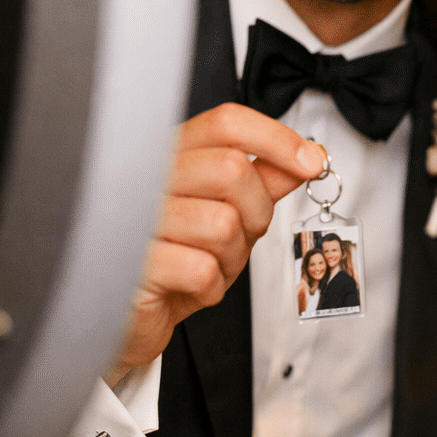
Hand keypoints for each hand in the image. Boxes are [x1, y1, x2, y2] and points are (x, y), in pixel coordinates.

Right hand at [107, 104, 326, 384]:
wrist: (126, 314)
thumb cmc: (172, 256)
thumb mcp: (226, 210)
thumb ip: (263, 180)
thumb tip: (309, 155)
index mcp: (170, 154)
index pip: (225, 122)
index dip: (276, 138)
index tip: (310, 161)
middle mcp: (146, 177)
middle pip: (231, 169)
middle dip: (256, 212)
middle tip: (242, 234)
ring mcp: (133, 218)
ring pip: (222, 223)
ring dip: (231, 257)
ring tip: (207, 262)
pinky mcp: (132, 264)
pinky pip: (202, 269)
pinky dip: (210, 286)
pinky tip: (188, 285)